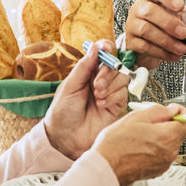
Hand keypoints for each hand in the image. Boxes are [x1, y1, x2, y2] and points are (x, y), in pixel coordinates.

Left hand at [44, 39, 127, 158]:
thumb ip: (84, 67)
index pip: (102, 53)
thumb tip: (95, 46)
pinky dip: (113, 97)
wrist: (66, 138)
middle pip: (115, 64)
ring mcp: (110, 91)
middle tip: (96, 85)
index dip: (107, 48)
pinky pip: (124, 93)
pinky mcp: (117, 104)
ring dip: (110, 86)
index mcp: (87, 71)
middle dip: (107, 73)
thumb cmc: (62, 112)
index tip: (106, 48)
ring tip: (97, 97)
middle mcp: (100, 79)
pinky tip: (102, 105)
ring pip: (122, 77)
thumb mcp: (69, 86)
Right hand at [91, 103, 185, 185]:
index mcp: (168, 136)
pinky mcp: (157, 170)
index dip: (184, 114)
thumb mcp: (136, 117)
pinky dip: (154, 149)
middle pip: (179, 133)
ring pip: (169, 144)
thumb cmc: (115, 145)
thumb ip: (159, 111)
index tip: (174, 112)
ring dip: (159, 137)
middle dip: (167, 125)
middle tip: (148, 122)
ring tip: (139, 136)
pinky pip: (162, 155)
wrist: (105, 169)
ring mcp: (165, 163)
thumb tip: (172, 110)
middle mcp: (170, 151)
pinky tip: (138, 147)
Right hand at [123, 0, 185, 69]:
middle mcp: (139, 8)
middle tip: (184, 33)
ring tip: (182, 49)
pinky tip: (174, 56)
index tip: (181, 7)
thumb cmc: (163, 24)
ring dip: (166, 41)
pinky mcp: (131, 42)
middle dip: (169, 23)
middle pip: (150, 11)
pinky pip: (144, 47)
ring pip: (146, 30)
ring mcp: (132, 25)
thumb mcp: (179, 17)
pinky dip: (161, 53)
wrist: (146, 43)